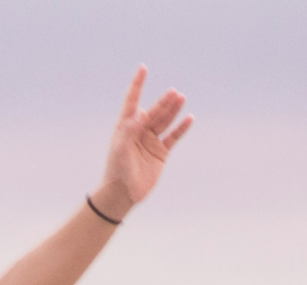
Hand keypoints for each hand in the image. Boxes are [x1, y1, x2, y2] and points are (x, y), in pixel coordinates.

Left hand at [93, 65, 193, 220]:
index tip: (143, 68)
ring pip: (164, 121)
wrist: (124, 193)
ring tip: (181, 97)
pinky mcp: (161, 153)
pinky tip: (189, 119)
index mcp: (126, 127)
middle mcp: (139, 131)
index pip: (132, 101)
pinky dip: (181, 129)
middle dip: (163, 102)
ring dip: (173, 110)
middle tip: (173, 93)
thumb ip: (129, 130)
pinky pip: (173, 137)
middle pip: (154, 112)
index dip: (137, 85)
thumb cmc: (117, 170)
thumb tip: (141, 113)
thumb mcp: (120, 150)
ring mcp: (151, 141)